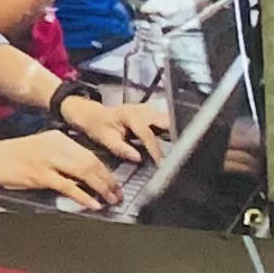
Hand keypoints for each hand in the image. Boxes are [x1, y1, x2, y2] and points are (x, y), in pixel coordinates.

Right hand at [0, 128, 130, 202]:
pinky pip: (68, 186)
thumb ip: (60, 159)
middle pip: (91, 163)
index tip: (115, 184)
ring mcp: (47, 159)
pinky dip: (84, 196)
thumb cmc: (8, 157)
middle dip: (108, 181)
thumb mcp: (38, 150)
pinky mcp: (39, 174)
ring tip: (110, 201)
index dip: (106, 171)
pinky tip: (92, 204)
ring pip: (84, 173)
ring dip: (101, 189)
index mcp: (56, 138)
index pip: (89, 154)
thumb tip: (83, 176)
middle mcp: (54, 145)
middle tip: (117, 195)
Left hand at [56, 90, 170, 162]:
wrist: (93, 114)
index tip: (162, 163)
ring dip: (176, 134)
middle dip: (175, 137)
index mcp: (130, 115)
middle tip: (180, 155)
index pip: (148, 134)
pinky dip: (172, 132)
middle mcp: (143, 110)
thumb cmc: (98, 126)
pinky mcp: (153, 112)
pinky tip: (175, 144)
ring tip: (179, 151)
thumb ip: (120, 148)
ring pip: (170, 120)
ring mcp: (149, 109)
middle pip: (166, 122)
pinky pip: (167, 121)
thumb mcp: (104, 138)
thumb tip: (137, 158)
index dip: (156, 149)